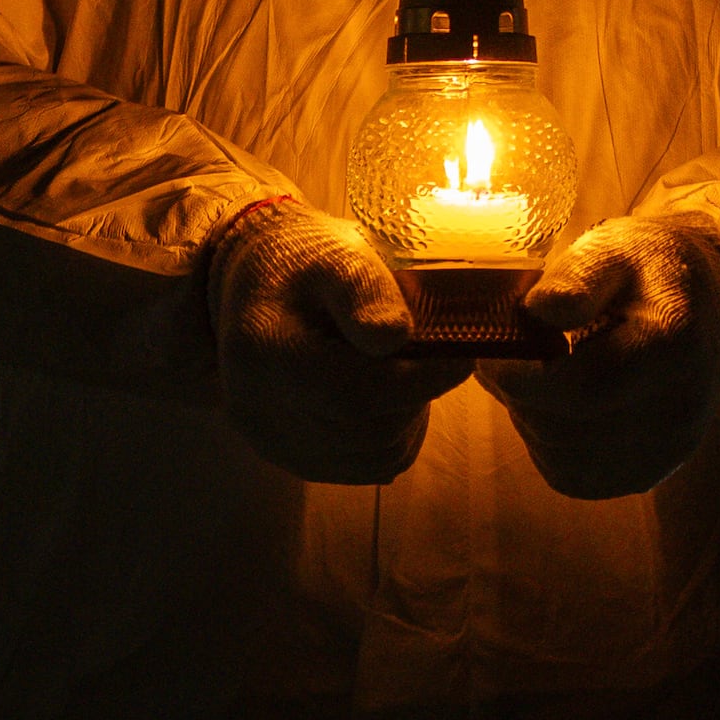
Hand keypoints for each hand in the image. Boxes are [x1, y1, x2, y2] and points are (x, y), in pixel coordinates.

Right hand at [207, 198, 470, 483]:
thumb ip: (363, 289)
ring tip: (409, 369)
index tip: (462, 356)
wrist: (264, 283)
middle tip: (436, 355)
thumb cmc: (306, 259)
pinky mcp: (295, 458)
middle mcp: (258, 407)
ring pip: (374, 455)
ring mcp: (273, 441)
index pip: (352, 392)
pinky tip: (392, 395)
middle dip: (417, 395)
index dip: (419, 381)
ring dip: (410, 417)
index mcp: (264, 350)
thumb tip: (394, 335)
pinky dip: (396, 437)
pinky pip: (368, 466)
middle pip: (367, 430)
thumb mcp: (335, 253)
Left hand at [477, 215, 719, 499]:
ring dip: (530, 419)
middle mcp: (680, 409)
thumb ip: (578, 276)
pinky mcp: (648, 474)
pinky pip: (572, 476)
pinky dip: (548, 443)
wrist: (706, 309)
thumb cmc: (648, 272)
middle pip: (564, 426)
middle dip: (519, 394)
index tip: (495, 348)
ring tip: (537, 374)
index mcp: (674, 345)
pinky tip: (556, 404)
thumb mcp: (615, 249)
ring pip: (560, 457)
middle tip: (508, 356)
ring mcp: (667, 450)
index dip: (520, 373)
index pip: (580, 384)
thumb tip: (540, 312)